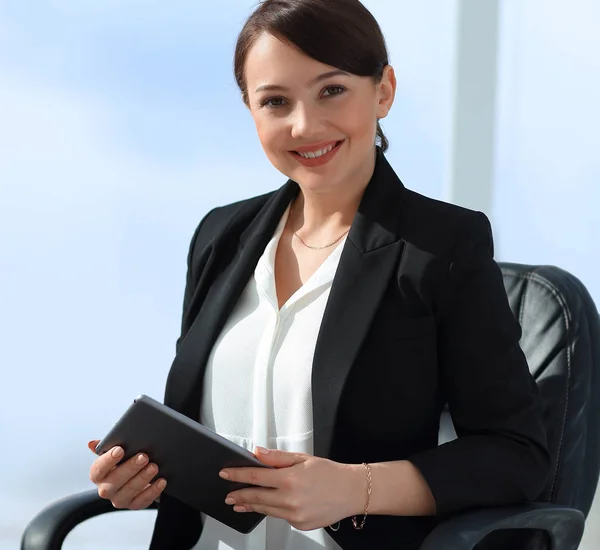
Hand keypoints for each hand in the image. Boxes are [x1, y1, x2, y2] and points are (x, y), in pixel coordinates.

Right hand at [87, 439, 166, 509]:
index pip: (98, 469)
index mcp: (98, 474)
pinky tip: (161, 481)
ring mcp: (119, 499)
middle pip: (114, 481)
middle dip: (130, 468)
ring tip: (154, 466)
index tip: (120, 449)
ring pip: (130, 491)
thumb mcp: (117, 451)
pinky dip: (153, 491)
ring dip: (143, 478)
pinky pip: (143, 501)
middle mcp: (105, 489)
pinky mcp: (134, 505)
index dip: (108, 460)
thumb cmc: (125, 459)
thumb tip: (92, 443)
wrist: (139, 473)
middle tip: (144, 456)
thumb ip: (106, 446)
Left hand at [220, 447, 362, 530]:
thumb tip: (257, 453)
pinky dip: (273, 509)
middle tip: (229, 495)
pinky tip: (271, 505)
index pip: (255, 477)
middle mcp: (290, 499)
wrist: (351, 492)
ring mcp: (294, 515)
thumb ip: (277, 458)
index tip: (226, 474)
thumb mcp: (302, 458)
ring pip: (266, 509)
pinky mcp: (299, 525)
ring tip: (240, 503)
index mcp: (290, 479)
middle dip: (239, 495)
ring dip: (251, 505)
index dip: (237, 475)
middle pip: (256, 497)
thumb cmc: (330, 473)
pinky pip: (280, 516)